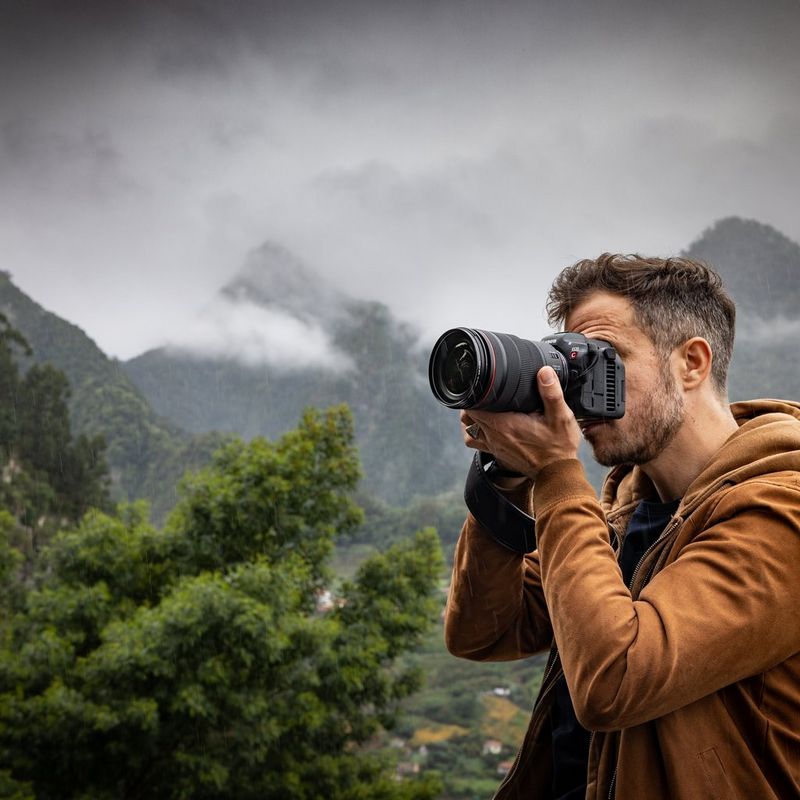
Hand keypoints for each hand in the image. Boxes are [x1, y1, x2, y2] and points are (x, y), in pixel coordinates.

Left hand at [460, 367, 580, 479]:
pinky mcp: (497, 453)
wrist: (557, 473)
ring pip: (469, 429)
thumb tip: (544, 372)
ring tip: (481, 408)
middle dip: (473, 403)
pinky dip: (476, 432)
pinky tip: (486, 426)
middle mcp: (494, 436)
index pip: (474, 406)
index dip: (475, 394)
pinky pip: (476, 442)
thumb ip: (552, 393)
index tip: (482, 386)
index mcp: (504, 424)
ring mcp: (494, 446)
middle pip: (468, 416)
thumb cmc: (558, 447)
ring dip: (471, 418)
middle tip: (484, 393)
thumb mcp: (561, 417)